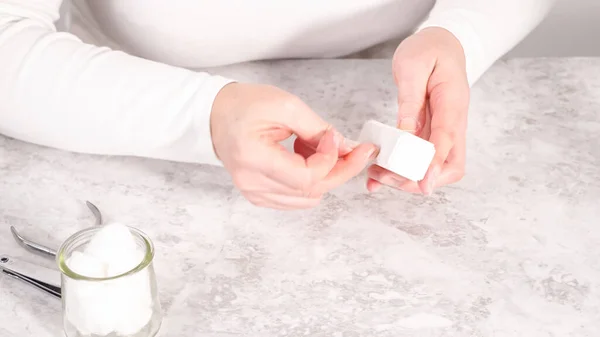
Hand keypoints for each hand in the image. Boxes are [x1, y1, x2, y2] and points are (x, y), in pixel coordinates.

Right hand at [211, 83, 377, 209]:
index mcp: (253, 159)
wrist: (216, 115)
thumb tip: (346, 147)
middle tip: (354, 149)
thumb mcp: (285, 106)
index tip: (336, 137)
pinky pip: (297, 198)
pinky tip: (305, 157)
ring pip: (308, 198)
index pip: (306, 177)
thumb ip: (317, 128)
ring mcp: (255, 193)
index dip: (330, 160)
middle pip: (311, 191)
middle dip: (339, 170)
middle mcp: (252, 184)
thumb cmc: (244, 106)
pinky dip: (310, 180)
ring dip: (323, 174)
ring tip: (316, 146)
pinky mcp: (259, 195)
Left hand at [367, 27, 468, 194]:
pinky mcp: (430, 131)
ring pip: (434, 165)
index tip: (424, 185)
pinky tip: (378, 172)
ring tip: (375, 177)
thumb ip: (410, 100)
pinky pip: (419, 156)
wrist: (441, 43)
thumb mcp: (413, 66)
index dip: (435, 165)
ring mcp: (443, 128)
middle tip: (387, 178)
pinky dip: (401, 167)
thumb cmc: (428, 49)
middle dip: (421, 179)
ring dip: (407, 177)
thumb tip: (405, 133)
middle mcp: (453, 121)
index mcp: (453, 103)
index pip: (448, 140)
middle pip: (451, 165)